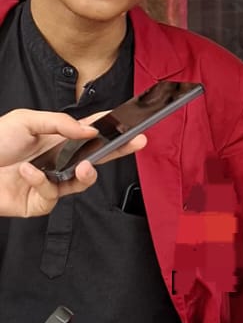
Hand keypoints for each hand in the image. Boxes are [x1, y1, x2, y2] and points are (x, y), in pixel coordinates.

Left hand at [0, 108, 146, 217]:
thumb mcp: (26, 120)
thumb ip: (60, 123)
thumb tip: (89, 131)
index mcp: (56, 139)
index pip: (90, 133)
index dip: (110, 129)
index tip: (132, 124)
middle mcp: (57, 161)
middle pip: (96, 157)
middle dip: (118, 150)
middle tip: (136, 142)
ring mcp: (50, 182)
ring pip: (81, 181)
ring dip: (87, 174)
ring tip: (86, 166)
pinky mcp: (39, 202)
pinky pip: (52, 195)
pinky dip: (41, 182)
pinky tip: (28, 172)